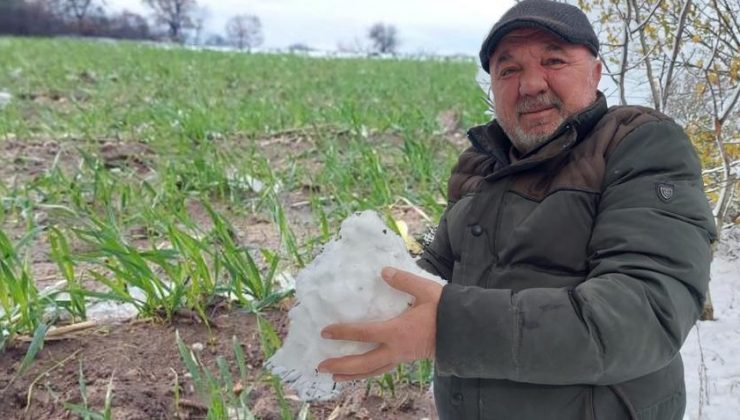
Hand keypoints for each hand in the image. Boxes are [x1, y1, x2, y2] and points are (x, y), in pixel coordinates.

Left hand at [316, 266, 442, 381]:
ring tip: (335, 377)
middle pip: (363, 362)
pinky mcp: (407, 359)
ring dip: (352, 374)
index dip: (343, 332)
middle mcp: (396, 349)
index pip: (364, 333)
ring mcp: (402, 357)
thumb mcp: (426, 291)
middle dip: (341, 364)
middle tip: (320, 366)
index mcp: (397, 331)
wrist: (466, 331)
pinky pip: (383, 369)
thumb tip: (384, 272)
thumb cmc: (445, 310)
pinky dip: (369, 372)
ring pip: (373, 371)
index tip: (325, 332)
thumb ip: (403, 281)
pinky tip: (361, 371)